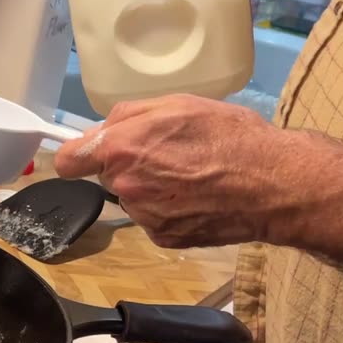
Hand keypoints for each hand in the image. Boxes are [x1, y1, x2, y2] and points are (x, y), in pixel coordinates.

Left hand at [54, 95, 293, 248]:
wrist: (273, 184)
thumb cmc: (230, 136)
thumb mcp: (178, 104)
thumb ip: (129, 114)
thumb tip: (103, 128)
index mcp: (122, 149)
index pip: (69, 160)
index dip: (76, 155)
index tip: (85, 155)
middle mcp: (125, 186)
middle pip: (108, 176)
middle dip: (127, 165)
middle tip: (169, 154)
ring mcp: (144, 216)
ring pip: (132, 197)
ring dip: (150, 188)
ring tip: (191, 176)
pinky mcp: (163, 237)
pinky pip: (153, 219)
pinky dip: (169, 210)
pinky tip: (198, 197)